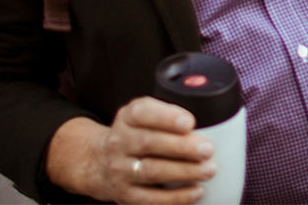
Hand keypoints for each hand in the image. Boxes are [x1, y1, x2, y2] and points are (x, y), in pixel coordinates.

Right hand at [47, 99, 214, 203]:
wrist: (99, 162)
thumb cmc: (136, 133)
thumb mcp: (145, 113)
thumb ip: (169, 111)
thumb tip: (208, 119)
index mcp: (128, 118)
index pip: (141, 113)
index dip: (166, 117)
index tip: (189, 122)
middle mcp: (120, 142)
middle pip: (149, 143)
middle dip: (182, 147)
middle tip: (208, 150)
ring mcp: (120, 170)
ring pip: (151, 171)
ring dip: (184, 172)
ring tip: (208, 170)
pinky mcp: (124, 194)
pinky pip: (149, 199)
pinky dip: (175, 197)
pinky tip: (196, 191)